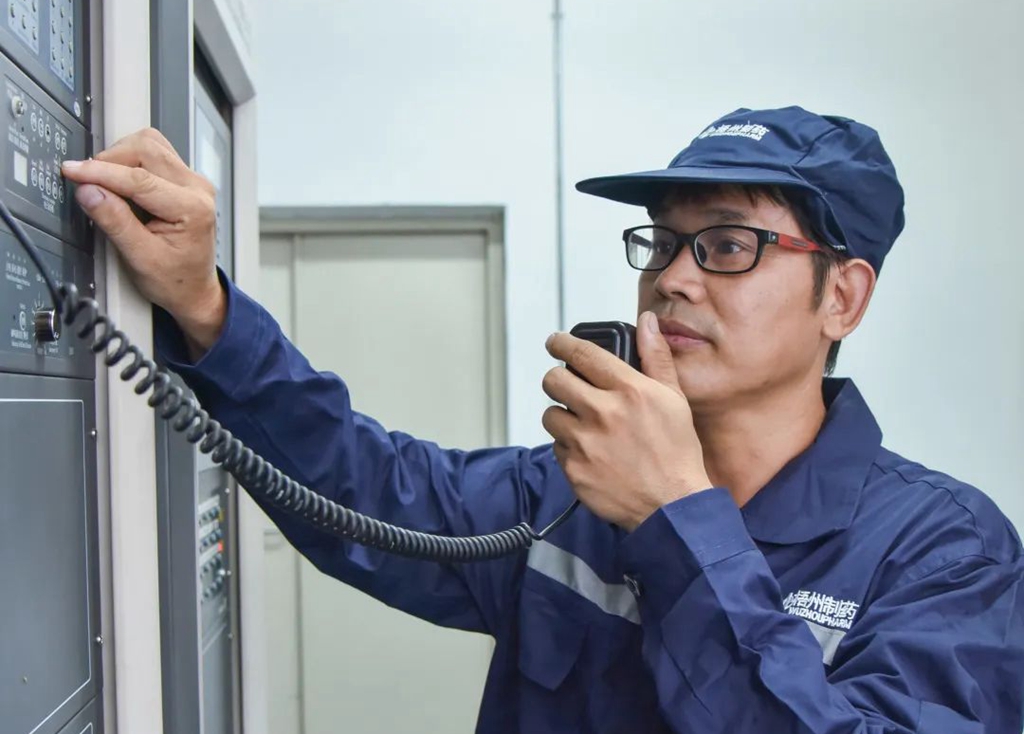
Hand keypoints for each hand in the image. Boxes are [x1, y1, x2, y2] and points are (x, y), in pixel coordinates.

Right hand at [61, 127, 223, 353]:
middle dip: (110, 160)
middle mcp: (197, 188)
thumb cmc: (176, 280)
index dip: (100, 172)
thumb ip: (114, 221)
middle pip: (146, 148)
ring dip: (120, 157)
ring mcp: (193, 182)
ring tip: (106, 184)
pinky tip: (122, 185)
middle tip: (89, 181)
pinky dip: (130, 162)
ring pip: (150, 145)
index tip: (73, 171)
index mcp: (193, 208)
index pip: (139, 178)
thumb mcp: (140, 258)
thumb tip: (88, 190)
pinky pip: (154, 154)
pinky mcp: (184, 180)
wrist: (194, 291)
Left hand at [542, 311, 711, 529]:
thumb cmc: (676, 453)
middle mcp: (603, 413)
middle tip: (569, 387)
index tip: (555, 342)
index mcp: (629, 390)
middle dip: (558, 380)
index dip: (562, 343)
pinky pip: (557, 447)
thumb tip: (647, 323)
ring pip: (550, 415)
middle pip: (553, 380)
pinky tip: (592, 453)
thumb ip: (656, 358)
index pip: (582, 353)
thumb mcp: (674, 399)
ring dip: (562, 416)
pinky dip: (569, 447)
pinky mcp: (574, 469)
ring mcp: (585, 443)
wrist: (672, 506)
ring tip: (585, 426)